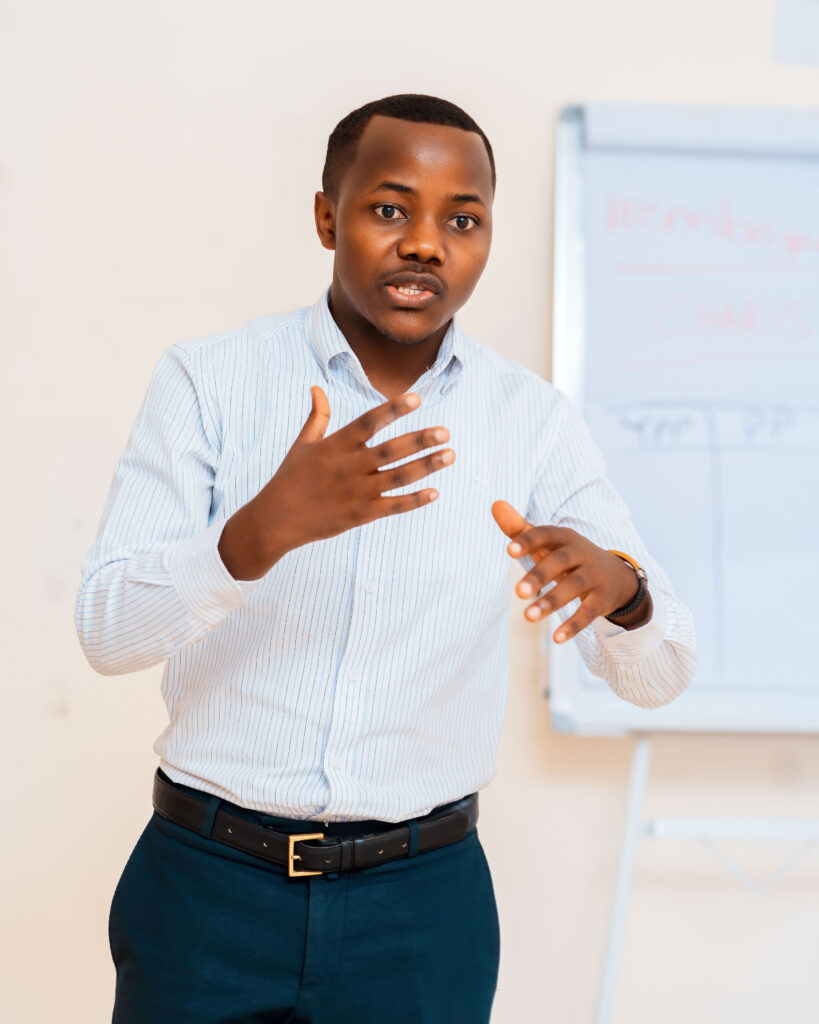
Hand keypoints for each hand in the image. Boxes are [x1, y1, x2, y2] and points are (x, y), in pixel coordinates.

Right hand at [219, 387, 454, 578]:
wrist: (276, 520)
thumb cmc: (290, 478)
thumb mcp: (302, 444)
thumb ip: (317, 416)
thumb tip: (316, 388)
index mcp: (336, 445)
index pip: (369, 422)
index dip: (393, 409)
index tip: (417, 398)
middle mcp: (348, 467)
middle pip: (391, 450)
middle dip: (420, 440)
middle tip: (445, 432)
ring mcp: (356, 492)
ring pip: (398, 477)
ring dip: (426, 466)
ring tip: (450, 455)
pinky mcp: (360, 515)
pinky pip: (393, 506)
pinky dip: (414, 500)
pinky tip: (435, 492)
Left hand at [490, 500, 645, 642]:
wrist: (616, 577)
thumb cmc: (569, 558)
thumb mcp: (548, 544)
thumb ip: (520, 529)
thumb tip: (495, 504)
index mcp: (565, 538)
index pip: (546, 535)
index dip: (528, 542)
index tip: (509, 550)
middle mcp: (581, 554)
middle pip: (559, 562)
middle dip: (539, 577)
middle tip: (517, 592)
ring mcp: (594, 577)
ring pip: (573, 588)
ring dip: (551, 602)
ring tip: (527, 616)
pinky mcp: (602, 600)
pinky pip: (588, 613)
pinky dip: (573, 625)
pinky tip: (556, 638)